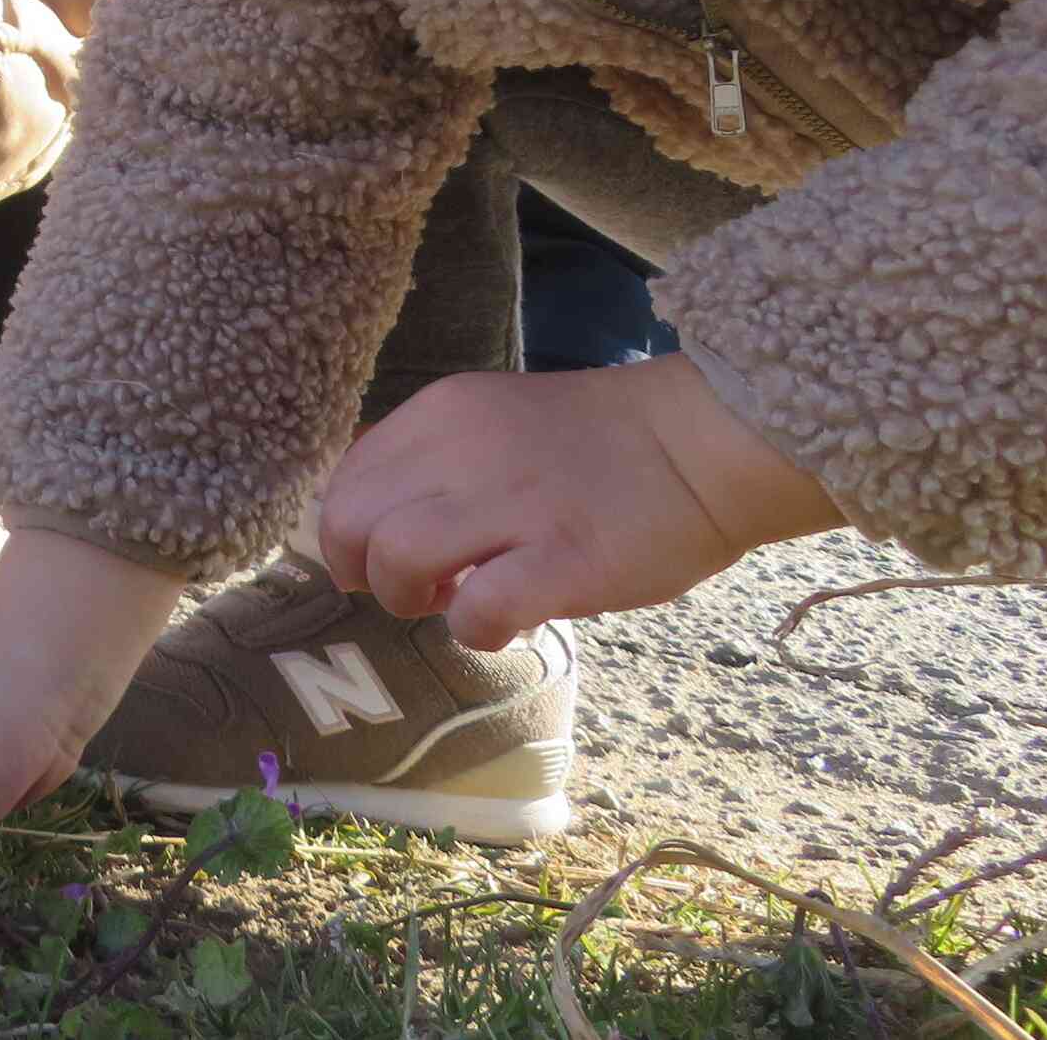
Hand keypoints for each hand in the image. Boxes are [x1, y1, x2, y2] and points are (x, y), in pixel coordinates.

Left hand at [318, 354, 846, 650]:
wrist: (702, 441)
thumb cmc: (592, 444)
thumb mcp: (488, 421)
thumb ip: (426, 459)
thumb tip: (368, 520)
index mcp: (441, 414)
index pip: (344, 480)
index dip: (351, 533)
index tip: (385, 554)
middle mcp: (464, 450)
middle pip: (351, 524)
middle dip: (366, 573)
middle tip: (417, 588)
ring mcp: (516, 504)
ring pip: (396, 560)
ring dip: (411, 600)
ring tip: (454, 601)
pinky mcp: (567, 560)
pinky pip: (480, 612)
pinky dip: (477, 631)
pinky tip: (506, 622)